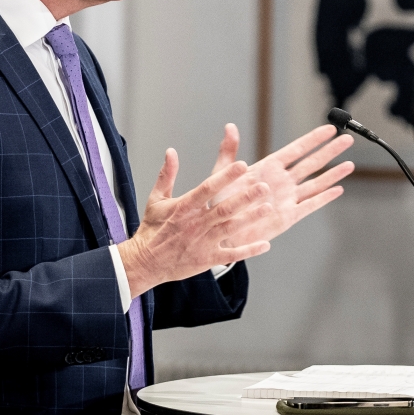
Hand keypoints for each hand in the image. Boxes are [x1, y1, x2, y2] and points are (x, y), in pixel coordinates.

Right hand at [118, 148, 273, 297]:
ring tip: (268, 208)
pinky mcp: (207, 259)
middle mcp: (196, 224)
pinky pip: (231, 255)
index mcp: (184, 207)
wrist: (145, 263)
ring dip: (250, 219)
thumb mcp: (156, 200)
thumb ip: (166, 175)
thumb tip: (171, 151)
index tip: (243, 165)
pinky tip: (265, 245)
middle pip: (224, 208)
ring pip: (230, 229)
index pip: (208, 189)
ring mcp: (203, 243)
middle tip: (264, 187)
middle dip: (245, 197)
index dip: (226, 177)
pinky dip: (248, 251)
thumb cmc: (152, 229)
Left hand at [210, 123, 354, 247]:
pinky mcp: (288, 217)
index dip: (314, 139)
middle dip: (330, 151)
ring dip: (333, 174)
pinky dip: (324, 198)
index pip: (296, 149)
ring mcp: (286, 199)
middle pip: (312, 163)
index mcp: (267, 168)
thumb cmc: (217, 203)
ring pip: (316, 183)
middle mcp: (281, 181)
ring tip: (350, 164)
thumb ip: (229, 151)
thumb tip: (230, 127)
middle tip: (348, 139)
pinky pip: (310, 205)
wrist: (217, 231)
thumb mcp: (221, 173)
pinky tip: (338, 190)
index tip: (330, 128)